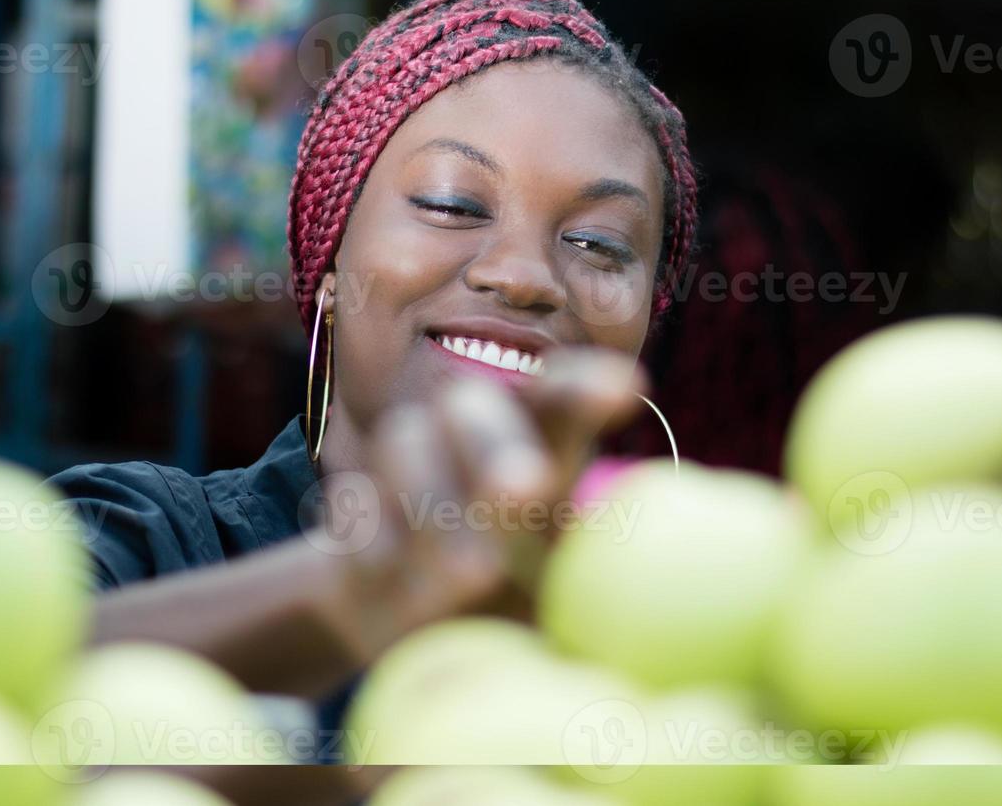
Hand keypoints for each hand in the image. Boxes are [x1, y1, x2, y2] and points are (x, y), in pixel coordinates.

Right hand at [323, 348, 648, 657]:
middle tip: (529, 487)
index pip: (559, 399)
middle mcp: (470, 436)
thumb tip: (644, 581)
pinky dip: (375, 536)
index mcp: (538, 445)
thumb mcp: (564, 589)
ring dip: (437, 503)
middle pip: (475, 404)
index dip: (585, 385)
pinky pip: (357, 501)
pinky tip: (391, 574)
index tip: (627, 388)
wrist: (409, 617)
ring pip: (407, 441)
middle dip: (500, 441)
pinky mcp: (357, 503)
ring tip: (477, 573)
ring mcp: (407, 461)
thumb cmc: (513, 597)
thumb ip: (588, 569)